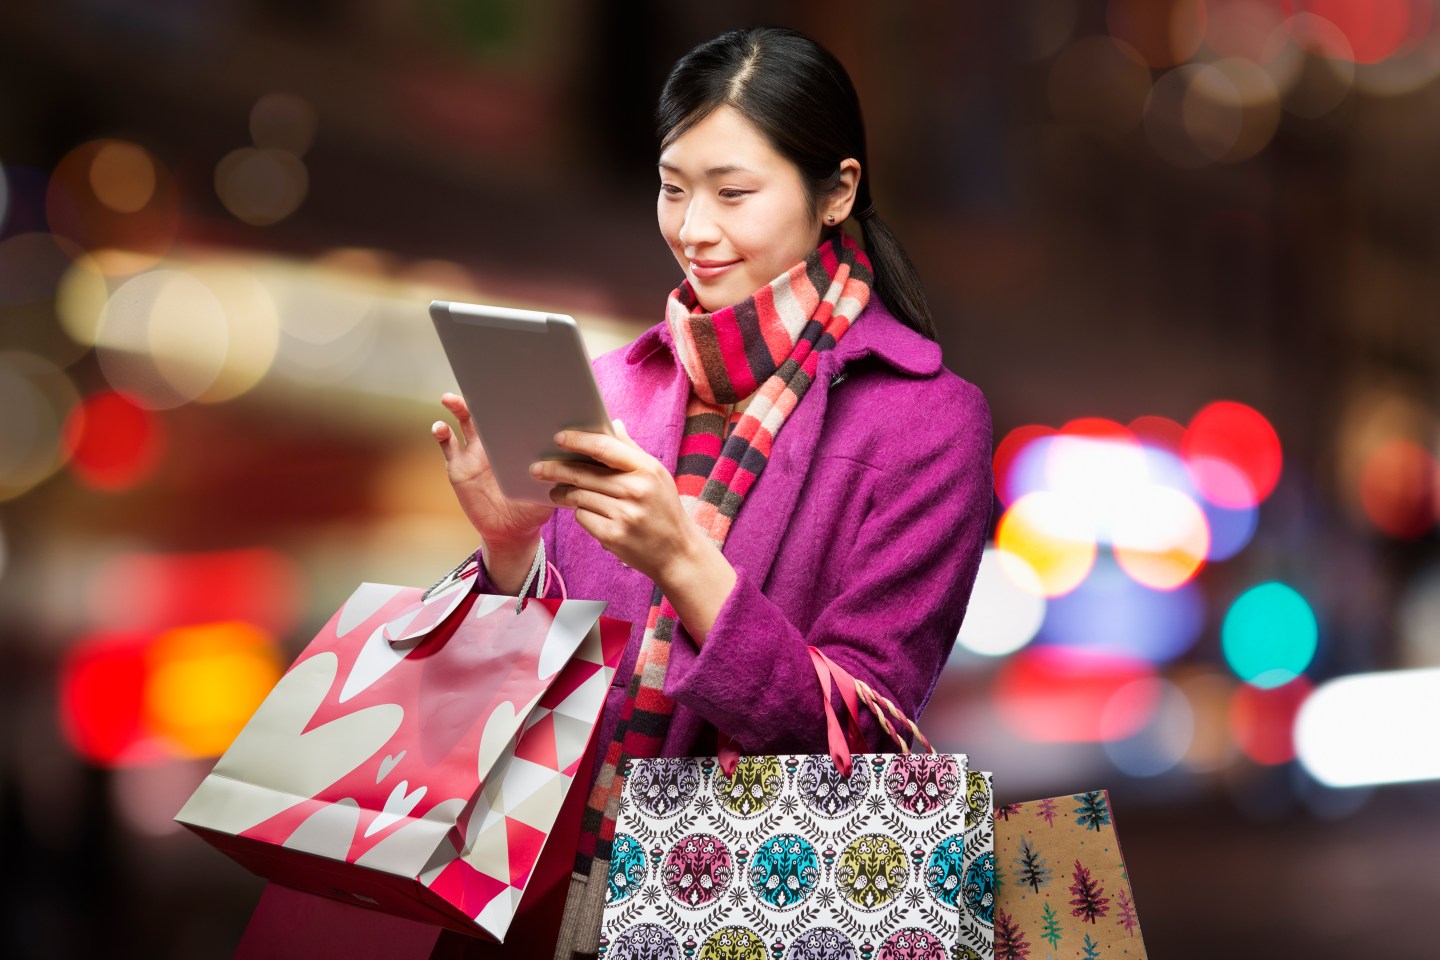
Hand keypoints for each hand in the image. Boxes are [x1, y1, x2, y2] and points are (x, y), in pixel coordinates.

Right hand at [432, 393, 553, 586]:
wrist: (511, 530)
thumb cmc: (535, 505)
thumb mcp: (553, 486)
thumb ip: (563, 470)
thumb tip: (581, 456)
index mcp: (517, 441)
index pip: (514, 412)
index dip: (514, 396)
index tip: (515, 381)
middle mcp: (496, 442)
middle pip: (488, 410)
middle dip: (482, 394)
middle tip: (480, 382)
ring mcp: (475, 452)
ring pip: (464, 422)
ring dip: (456, 407)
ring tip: (450, 399)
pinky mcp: (458, 467)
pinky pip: (447, 446)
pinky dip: (441, 434)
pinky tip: (439, 427)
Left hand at [533, 420, 703, 583]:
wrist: (677, 553)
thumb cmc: (664, 510)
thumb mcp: (656, 476)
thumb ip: (632, 451)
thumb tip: (613, 424)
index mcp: (647, 469)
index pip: (605, 447)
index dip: (578, 440)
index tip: (558, 438)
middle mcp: (635, 490)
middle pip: (583, 474)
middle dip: (555, 470)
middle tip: (538, 468)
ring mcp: (624, 514)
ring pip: (579, 496)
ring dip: (563, 494)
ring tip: (556, 492)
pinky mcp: (613, 536)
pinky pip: (582, 517)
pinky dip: (579, 513)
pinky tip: (583, 513)